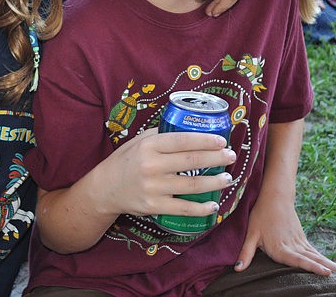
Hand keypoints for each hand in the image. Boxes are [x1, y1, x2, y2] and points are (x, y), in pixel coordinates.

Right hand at [96, 128, 235, 217]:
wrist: (104, 188)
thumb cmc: (126, 161)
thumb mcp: (139, 141)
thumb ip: (161, 134)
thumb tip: (189, 126)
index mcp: (149, 146)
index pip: (183, 141)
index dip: (205, 140)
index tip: (222, 140)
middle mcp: (151, 165)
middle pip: (192, 161)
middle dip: (216, 158)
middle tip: (231, 156)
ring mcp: (153, 187)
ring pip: (191, 185)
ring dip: (214, 182)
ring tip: (228, 178)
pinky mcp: (153, 206)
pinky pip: (183, 209)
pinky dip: (201, 208)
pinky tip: (213, 205)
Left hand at [234, 193, 335, 278]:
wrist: (274, 197)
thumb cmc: (261, 215)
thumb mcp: (251, 234)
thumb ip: (246, 253)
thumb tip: (237, 269)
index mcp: (282, 248)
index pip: (299, 260)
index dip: (312, 267)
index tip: (326, 272)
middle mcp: (295, 247)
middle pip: (316, 260)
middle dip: (333, 270)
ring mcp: (302, 244)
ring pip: (321, 258)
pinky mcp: (304, 242)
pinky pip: (318, 255)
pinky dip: (330, 263)